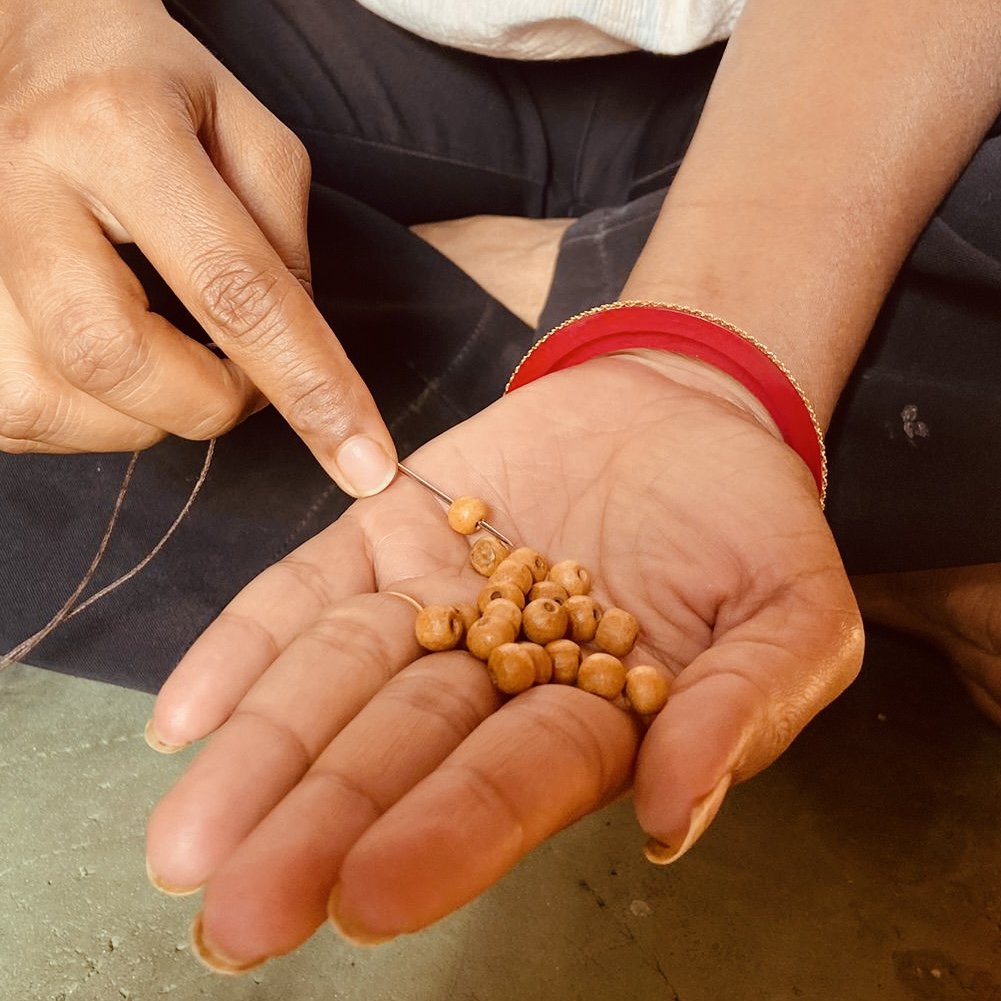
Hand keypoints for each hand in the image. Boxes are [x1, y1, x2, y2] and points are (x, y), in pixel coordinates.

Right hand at [0, 0, 394, 494]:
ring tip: (167, 349)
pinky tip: (116, 363)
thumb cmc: (148, 89)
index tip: (365, 460)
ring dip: (146, 412)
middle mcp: (21, 188)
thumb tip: (291, 358)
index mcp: (117, 131)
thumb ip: (285, 242)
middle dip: (207, 403)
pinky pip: (17, 417)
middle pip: (115, 359)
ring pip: (53, 403)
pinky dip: (90, 418)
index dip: (310, 386)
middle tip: (241, 374)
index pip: (234, 290)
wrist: (22, 46)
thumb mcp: (246, 130)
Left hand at [146, 355, 862, 968]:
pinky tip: (187, 714)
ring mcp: (434, 600)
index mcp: (592, 718)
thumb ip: (744, 709)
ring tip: (191, 833)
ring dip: (266, 750)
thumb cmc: (751, 522)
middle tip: (239, 907)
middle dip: (323, 823)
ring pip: (337, 678)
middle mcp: (496, 676)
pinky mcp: (391, 525)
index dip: (449, 835)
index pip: (513, 784)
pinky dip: (246, 642)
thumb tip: (676, 816)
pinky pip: (306, 588)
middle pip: (400, 749)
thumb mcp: (793, 614)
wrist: (685, 411)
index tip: (367, 898)